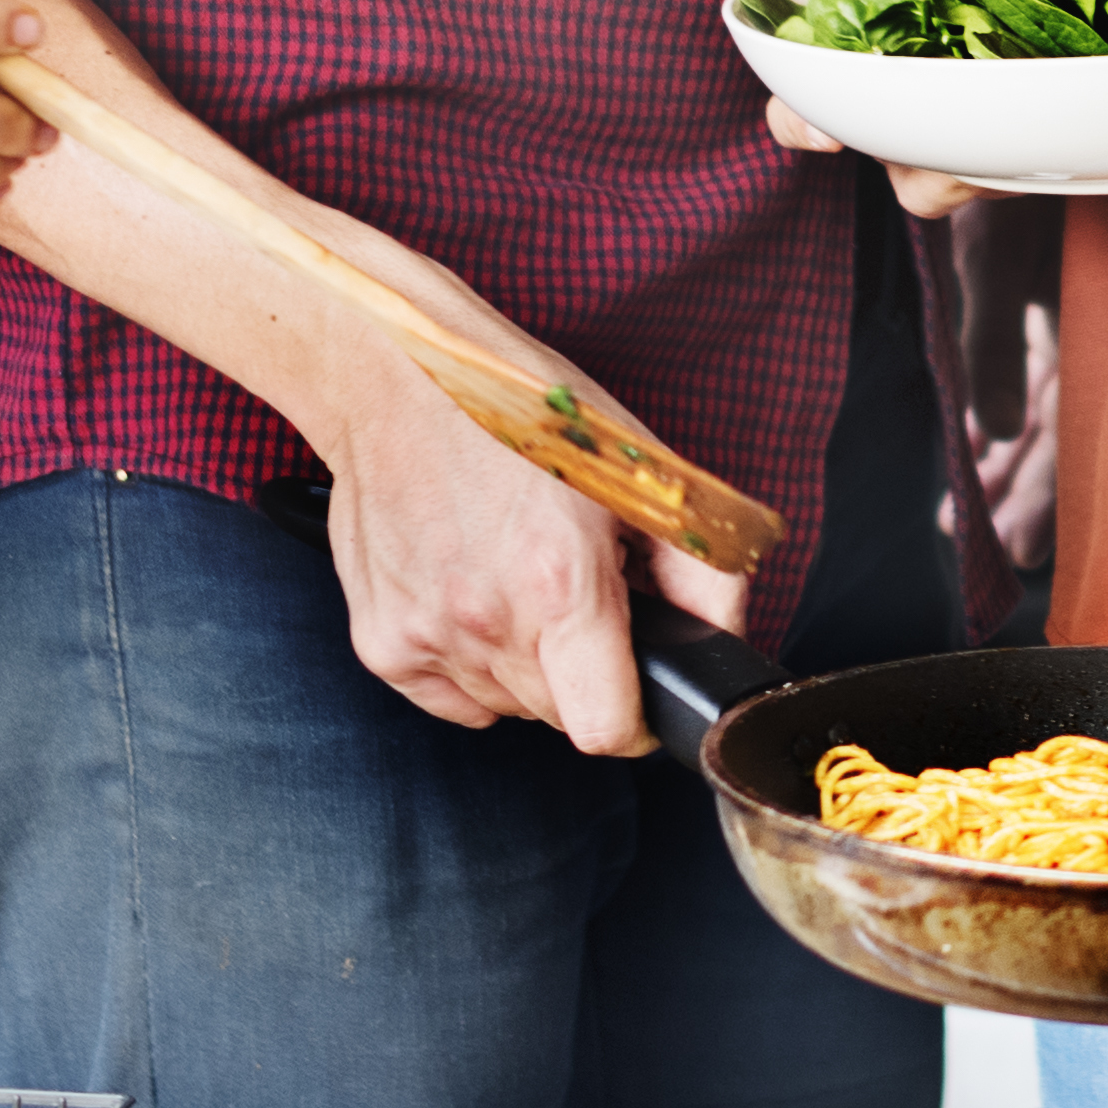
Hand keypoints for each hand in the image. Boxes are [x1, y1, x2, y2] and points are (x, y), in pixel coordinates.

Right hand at [315, 358, 747, 757]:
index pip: (606, 729)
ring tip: (519, 585)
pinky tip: (474, 598)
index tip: (639, 691)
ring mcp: (426, 635)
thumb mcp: (640, 472)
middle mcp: (488, 620)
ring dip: (527, 667)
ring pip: (507, 707)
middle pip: (560, 718)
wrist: (396, 377)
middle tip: (578, 602)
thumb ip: (703, 569)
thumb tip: (727, 641)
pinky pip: (451, 700)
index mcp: (560, 583)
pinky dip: (470, 667)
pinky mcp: (380, 642)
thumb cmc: (517, 413)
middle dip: (584, 676)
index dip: (637, 722)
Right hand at [763, 0, 1002, 217]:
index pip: (798, 113)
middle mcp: (888, 103)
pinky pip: (1000, 168)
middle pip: (873, 156)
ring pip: (938, 180)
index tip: (825, 132)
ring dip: (960, 160)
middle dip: (897, 155)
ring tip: (992, 114)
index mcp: (841, 60)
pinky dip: (1012, 149)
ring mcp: (945, 124)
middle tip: (929, 135)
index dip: (800, 128)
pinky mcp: (1004, 132)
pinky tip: (1030, 113)